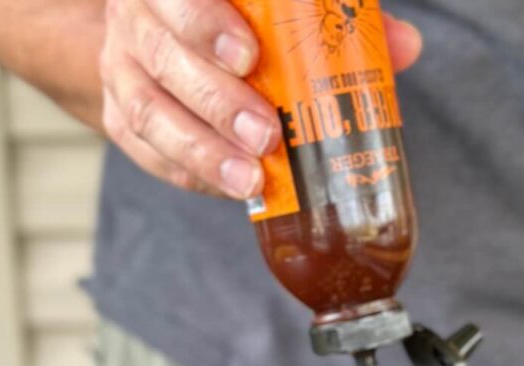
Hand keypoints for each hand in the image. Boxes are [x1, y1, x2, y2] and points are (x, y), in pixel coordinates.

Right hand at [100, 0, 421, 198]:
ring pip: (149, 112)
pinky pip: (146, 151)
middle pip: (163, 54)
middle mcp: (138, 17)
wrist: (166, 32)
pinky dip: (190, 174)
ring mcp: (122, 68)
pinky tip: (230, 189)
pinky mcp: (119, 115)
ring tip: (250, 179)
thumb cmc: (238, 16)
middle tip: (266, 134)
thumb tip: (404, 47)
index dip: (206, 21)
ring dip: (202, 151)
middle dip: (216, 99)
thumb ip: (334, 17)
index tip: (250, 55)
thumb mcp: (279, 7)